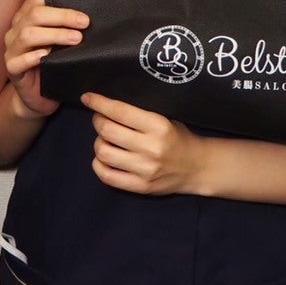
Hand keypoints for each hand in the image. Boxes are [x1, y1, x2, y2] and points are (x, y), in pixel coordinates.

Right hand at [4, 0, 87, 116]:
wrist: (39, 96)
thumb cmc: (52, 64)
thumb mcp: (59, 42)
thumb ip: (64, 27)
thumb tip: (87, 16)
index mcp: (25, 19)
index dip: (58, 2)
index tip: (82, 13)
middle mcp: (15, 31)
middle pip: (34, 14)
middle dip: (61, 17)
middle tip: (84, 24)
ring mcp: (11, 50)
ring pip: (27, 35)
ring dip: (54, 35)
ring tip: (75, 39)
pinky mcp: (11, 69)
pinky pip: (18, 61)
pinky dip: (33, 57)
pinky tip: (47, 56)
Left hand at [82, 92, 204, 194]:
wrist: (198, 167)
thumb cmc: (179, 137)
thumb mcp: (165, 118)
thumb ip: (140, 114)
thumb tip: (108, 105)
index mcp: (158, 126)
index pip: (120, 112)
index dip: (99, 103)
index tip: (87, 97)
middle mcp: (150, 148)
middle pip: (107, 131)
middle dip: (98, 121)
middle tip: (100, 118)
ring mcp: (144, 170)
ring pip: (103, 153)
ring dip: (98, 142)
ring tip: (105, 139)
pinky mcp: (140, 187)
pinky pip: (107, 176)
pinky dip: (98, 164)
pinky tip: (104, 158)